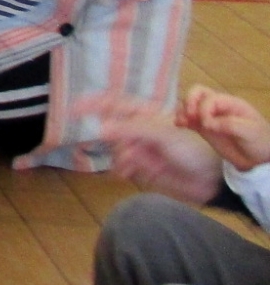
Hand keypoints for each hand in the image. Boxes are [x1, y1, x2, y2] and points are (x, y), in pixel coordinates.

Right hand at [77, 92, 223, 203]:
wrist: (211, 180)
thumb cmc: (192, 149)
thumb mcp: (163, 134)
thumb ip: (131, 129)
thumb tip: (100, 128)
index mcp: (146, 115)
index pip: (115, 104)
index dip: (94, 103)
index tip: (73, 108)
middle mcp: (140, 130)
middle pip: (111, 130)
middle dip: (114, 140)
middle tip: (128, 149)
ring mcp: (140, 149)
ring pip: (115, 150)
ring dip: (120, 157)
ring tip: (134, 164)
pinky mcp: (141, 167)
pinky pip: (121, 166)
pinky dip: (121, 169)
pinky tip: (128, 173)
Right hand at [181, 86, 269, 172]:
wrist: (258, 159)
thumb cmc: (259, 141)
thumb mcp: (250, 131)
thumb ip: (229, 124)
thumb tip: (206, 123)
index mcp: (230, 103)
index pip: (210, 97)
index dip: (204, 109)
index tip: (207, 125)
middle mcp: (217, 106)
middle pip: (197, 93)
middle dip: (189, 102)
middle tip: (189, 117)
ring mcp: (209, 116)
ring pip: (189, 104)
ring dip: (182, 110)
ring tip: (181, 122)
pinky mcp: (203, 128)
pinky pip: (188, 119)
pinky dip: (181, 120)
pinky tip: (179, 125)